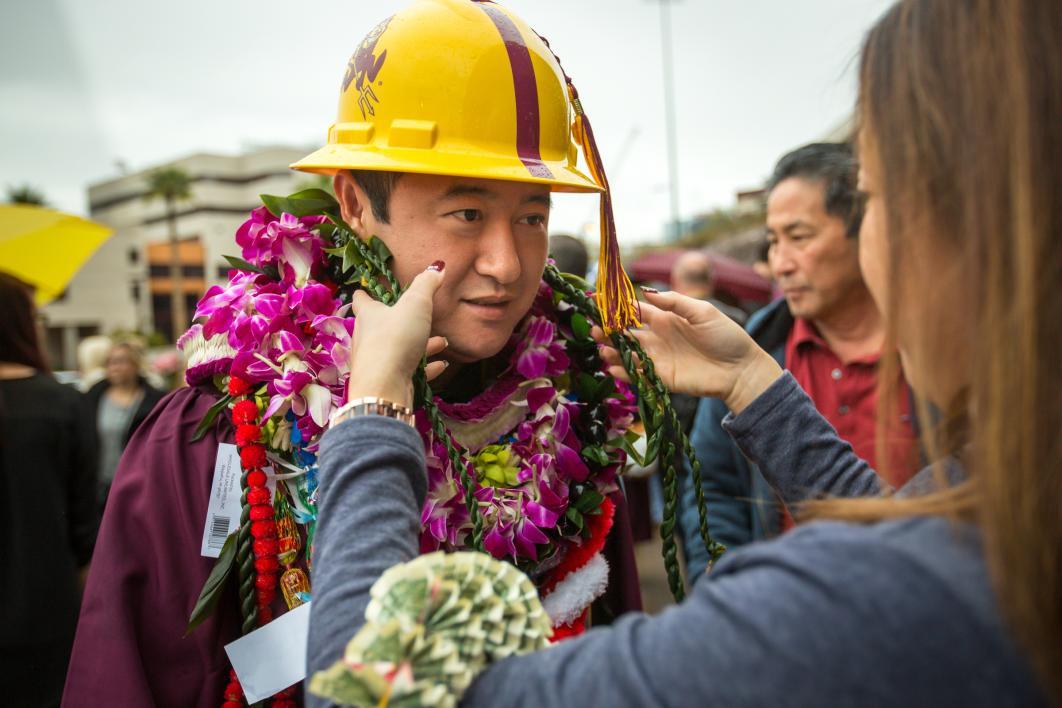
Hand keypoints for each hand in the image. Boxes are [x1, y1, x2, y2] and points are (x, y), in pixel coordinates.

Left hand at [347, 262, 448, 408]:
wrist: (384, 387)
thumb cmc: (395, 339)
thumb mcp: (415, 305)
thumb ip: (426, 285)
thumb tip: (438, 266)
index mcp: (369, 315)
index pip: (362, 299)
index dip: (366, 293)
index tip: (370, 289)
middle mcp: (367, 337)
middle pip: (382, 324)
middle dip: (404, 320)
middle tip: (421, 316)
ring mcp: (377, 361)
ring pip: (399, 348)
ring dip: (421, 344)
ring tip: (442, 342)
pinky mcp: (388, 380)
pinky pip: (407, 370)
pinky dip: (424, 366)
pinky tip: (440, 366)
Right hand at [593, 289, 782, 413]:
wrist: (740, 369)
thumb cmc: (726, 336)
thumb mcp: (702, 312)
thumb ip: (675, 301)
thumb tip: (646, 292)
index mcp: (665, 319)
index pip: (635, 311)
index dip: (617, 307)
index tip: (599, 304)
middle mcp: (657, 338)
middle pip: (625, 333)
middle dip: (608, 331)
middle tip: (594, 330)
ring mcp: (657, 358)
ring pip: (627, 353)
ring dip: (611, 351)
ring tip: (601, 349)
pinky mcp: (661, 378)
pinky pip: (637, 374)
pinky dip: (623, 371)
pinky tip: (612, 367)